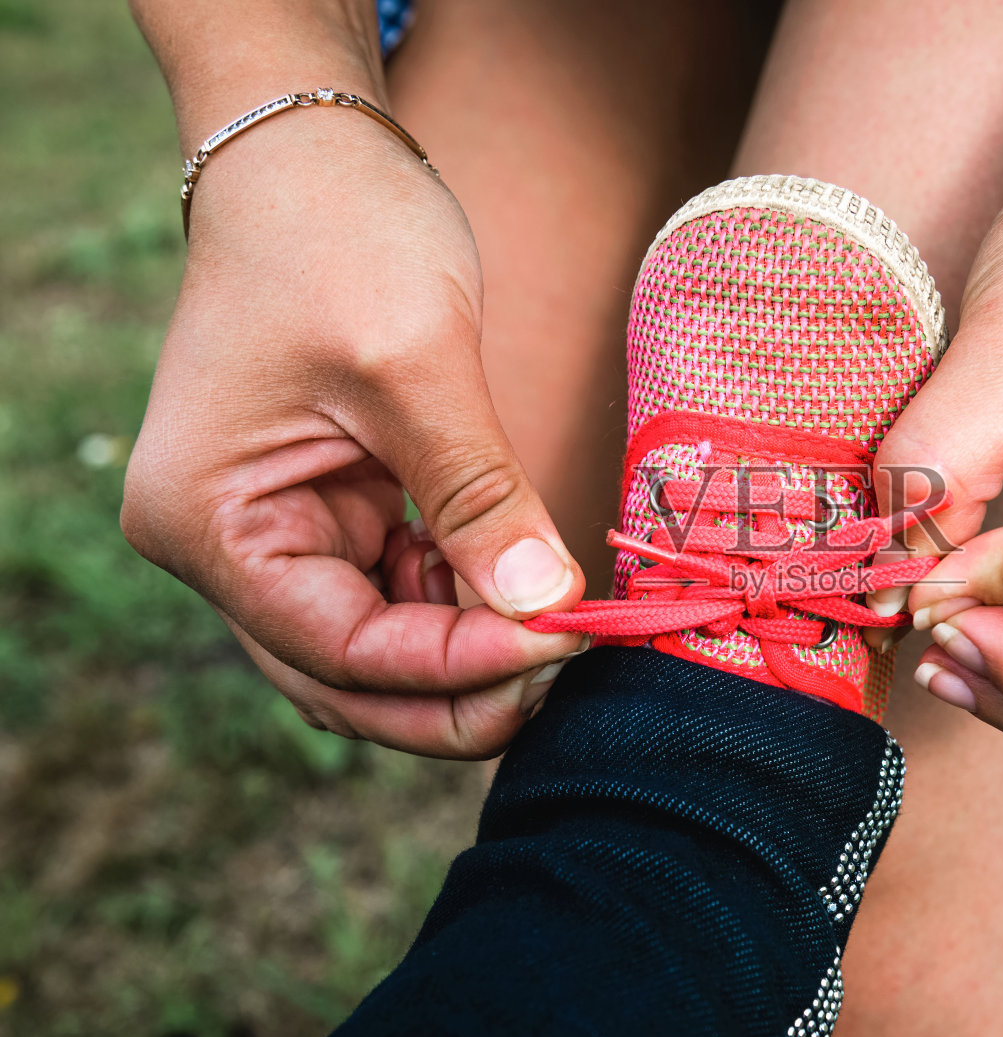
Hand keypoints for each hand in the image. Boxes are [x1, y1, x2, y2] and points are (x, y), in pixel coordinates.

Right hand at [122, 111, 585, 758]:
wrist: (314, 157)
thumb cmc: (339, 233)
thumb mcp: (416, 365)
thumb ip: (477, 496)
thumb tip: (546, 609)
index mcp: (208, 524)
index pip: (341, 649)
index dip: (459, 665)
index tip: (567, 641)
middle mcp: (226, 548)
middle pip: (348, 679)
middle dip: (461, 689)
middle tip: (570, 664)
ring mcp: (274, 536)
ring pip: (377, 652)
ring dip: (469, 653)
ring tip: (561, 619)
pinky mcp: (328, 514)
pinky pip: (397, 597)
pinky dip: (463, 604)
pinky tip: (523, 579)